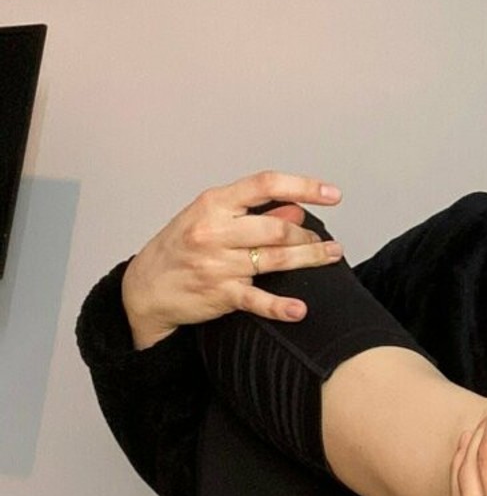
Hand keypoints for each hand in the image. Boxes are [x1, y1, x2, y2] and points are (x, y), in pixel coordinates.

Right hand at [121, 170, 344, 348]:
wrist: (144, 289)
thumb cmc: (180, 247)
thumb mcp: (210, 218)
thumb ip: (252, 212)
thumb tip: (297, 211)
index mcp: (214, 204)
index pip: (265, 185)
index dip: (304, 187)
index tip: (332, 194)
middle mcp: (215, 231)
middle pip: (278, 228)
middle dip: (309, 236)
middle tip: (327, 243)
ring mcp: (218, 264)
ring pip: (276, 259)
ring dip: (311, 259)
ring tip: (331, 256)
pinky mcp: (220, 294)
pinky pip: (256, 299)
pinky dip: (280, 306)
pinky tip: (299, 310)